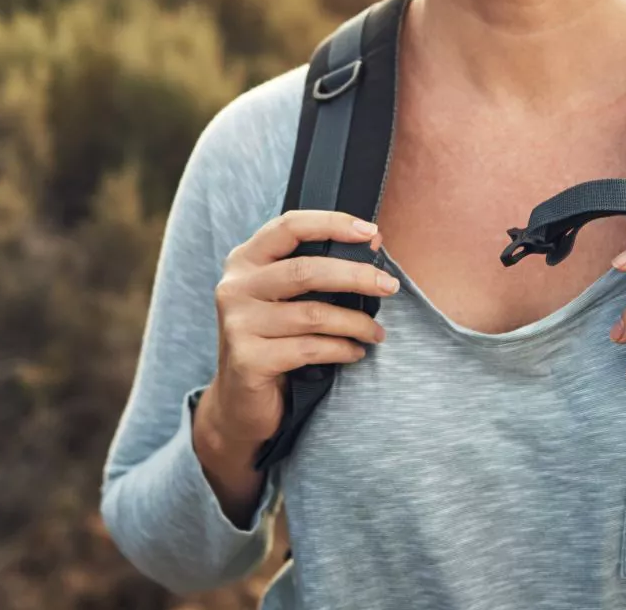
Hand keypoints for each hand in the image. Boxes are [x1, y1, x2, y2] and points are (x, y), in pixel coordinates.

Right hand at [197, 210, 399, 456]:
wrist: (239, 403)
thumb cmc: (272, 341)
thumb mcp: (287, 299)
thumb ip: (318, 269)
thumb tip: (372, 242)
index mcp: (245, 262)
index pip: (289, 227)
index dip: (331, 224)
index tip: (370, 233)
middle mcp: (235, 288)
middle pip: (305, 270)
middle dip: (356, 276)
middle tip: (389, 286)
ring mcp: (238, 324)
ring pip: (313, 314)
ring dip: (355, 323)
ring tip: (376, 332)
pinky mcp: (248, 359)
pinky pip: (310, 348)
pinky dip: (341, 349)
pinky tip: (355, 352)